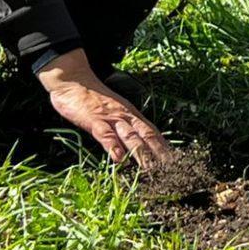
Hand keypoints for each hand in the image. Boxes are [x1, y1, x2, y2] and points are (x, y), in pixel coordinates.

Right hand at [38, 49, 171, 167]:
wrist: (73, 80)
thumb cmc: (92, 99)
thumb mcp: (112, 112)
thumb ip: (123, 127)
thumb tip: (133, 147)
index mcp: (130, 115)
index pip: (152, 132)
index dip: (164, 147)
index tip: (175, 161)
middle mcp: (125, 116)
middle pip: (146, 135)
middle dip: (159, 153)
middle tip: (170, 168)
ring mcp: (110, 118)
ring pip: (130, 136)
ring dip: (141, 153)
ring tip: (150, 168)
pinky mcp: (94, 120)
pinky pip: (105, 135)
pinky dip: (113, 147)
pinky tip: (119, 159)